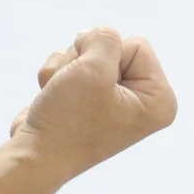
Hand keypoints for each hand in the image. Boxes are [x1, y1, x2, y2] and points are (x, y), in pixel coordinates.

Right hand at [8, 27, 177, 181]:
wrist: (34, 157)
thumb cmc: (69, 119)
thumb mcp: (92, 68)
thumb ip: (104, 38)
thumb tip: (95, 36)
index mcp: (159, 100)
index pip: (136, 44)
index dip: (106, 58)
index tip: (95, 89)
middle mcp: (142, 102)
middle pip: (112, 48)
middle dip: (84, 63)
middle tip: (75, 94)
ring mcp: (113, 101)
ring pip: (88, 54)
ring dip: (66, 70)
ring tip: (62, 98)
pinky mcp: (87, 101)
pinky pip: (73, 66)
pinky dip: (56, 78)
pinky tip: (53, 100)